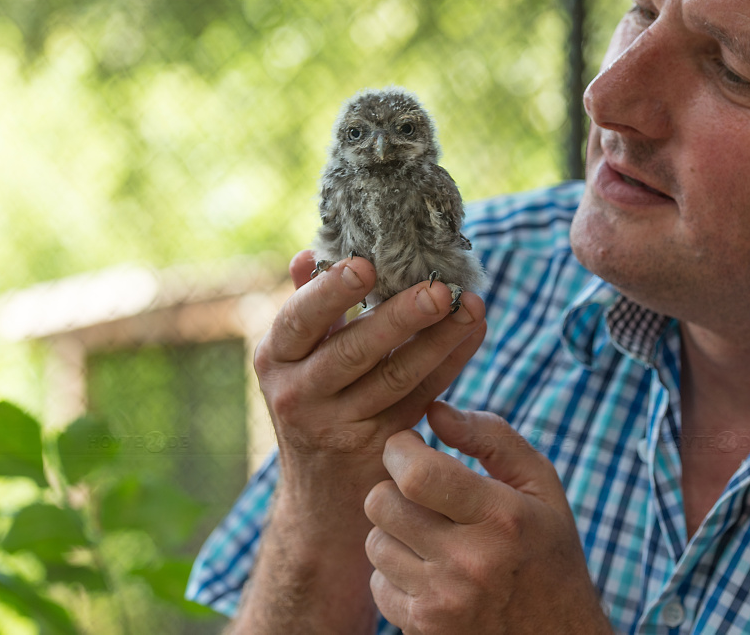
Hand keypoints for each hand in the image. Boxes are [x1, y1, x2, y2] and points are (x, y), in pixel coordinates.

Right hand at [236, 256, 485, 634]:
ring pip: (398, 376)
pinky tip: (475, 331)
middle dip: (401, 317)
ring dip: (440, 338)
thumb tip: (309, 252)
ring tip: (472, 304)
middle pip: (355, 351)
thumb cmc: (311, 399)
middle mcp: (298, 395)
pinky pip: (423, 396)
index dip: (331, 292)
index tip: (366, 265)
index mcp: (274, 358)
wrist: (320, 497)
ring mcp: (339, 427)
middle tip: (439, 290)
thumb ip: (306, 306)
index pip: (299, 321)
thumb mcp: (295, 358)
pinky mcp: (381, 447)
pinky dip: (452, 361)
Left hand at [364, 402, 614, 634]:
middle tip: (418, 487)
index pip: (416, 474)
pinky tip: (428, 567)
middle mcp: (470, 563)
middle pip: (382, 503)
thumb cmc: (548, 550)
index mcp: (502, 518)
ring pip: (375, 541)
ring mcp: (443, 602)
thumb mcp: (541, 485)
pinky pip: (377, 583)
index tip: (410, 445)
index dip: (400, 449)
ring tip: (427, 529)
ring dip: (393, 528)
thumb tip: (434, 410)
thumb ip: (491, 437)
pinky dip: (395, 570)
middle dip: (393, 484)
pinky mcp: (423, 630)